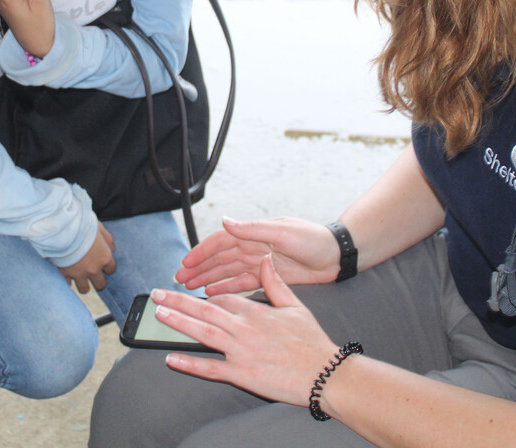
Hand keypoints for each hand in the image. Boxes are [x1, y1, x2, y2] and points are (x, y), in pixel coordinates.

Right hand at [59, 223, 116, 292]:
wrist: (63, 229)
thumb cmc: (82, 226)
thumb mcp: (99, 228)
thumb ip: (108, 239)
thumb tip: (113, 249)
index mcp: (104, 257)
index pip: (111, 269)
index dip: (107, 266)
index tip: (102, 263)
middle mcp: (94, 269)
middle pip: (101, 284)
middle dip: (98, 280)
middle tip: (92, 272)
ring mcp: (79, 274)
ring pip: (85, 289)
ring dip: (83, 284)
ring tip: (79, 276)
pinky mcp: (65, 274)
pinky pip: (69, 285)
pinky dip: (68, 280)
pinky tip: (67, 273)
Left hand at [156, 255, 339, 405]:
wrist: (324, 373)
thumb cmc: (312, 341)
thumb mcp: (295, 305)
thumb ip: (275, 282)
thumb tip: (265, 258)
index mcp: (256, 311)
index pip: (222, 297)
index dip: (203, 293)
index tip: (187, 290)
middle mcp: (244, 328)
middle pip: (204, 310)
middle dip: (178, 301)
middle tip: (157, 296)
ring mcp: (241, 351)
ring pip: (202, 333)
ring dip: (178, 323)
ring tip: (160, 315)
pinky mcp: (242, 374)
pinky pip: (211, 368)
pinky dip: (190, 364)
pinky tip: (172, 359)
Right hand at [175, 216, 340, 294]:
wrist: (336, 256)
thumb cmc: (313, 239)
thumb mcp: (283, 231)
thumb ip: (253, 229)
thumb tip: (226, 221)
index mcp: (254, 234)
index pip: (220, 242)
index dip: (201, 253)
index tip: (185, 264)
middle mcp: (253, 247)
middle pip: (219, 259)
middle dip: (198, 269)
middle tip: (179, 281)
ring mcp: (260, 263)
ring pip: (227, 272)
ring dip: (208, 279)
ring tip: (191, 289)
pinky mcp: (268, 277)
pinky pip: (242, 283)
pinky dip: (226, 288)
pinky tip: (214, 294)